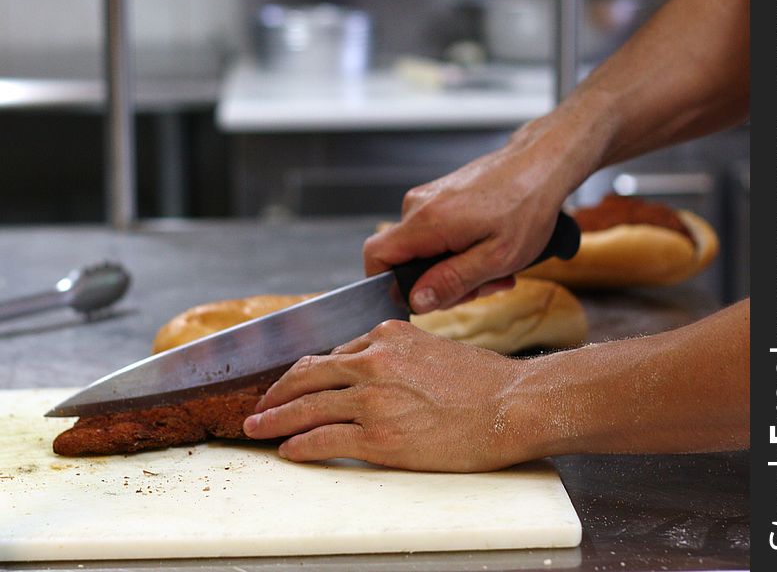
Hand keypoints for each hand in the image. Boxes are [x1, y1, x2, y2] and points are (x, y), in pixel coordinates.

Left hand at [243, 320, 533, 471]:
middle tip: (259, 406)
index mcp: (386, 336)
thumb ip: (397, 354)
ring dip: (275, 419)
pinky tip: (288, 449)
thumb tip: (370, 369)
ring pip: (307, 406)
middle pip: (307, 375)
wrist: (511, 405)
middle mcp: (373, 362)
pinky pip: (323, 438)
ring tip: (257, 429)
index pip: (332, 353)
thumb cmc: (483, 381)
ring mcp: (373, 399)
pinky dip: (299, 444)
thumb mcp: (434, 348)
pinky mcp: (379, 436)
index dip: (305, 372)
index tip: (293, 384)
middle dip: (276, 392)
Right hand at [362, 110, 602, 313]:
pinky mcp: (440, 198)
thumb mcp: (496, 258)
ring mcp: (428, 199)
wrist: (542, 163)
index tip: (422, 300)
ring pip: (424, 251)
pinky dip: (461, 251)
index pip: (375, 257)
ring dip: (457, 270)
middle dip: (441, 284)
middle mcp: (418, 205)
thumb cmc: (527, 206)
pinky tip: (491, 252)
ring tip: (497, 269)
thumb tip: (414, 301)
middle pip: (404, 261)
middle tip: (484, 286)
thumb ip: (451, 281)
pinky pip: (436, 236)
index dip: (387, 286)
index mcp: (426, 221)